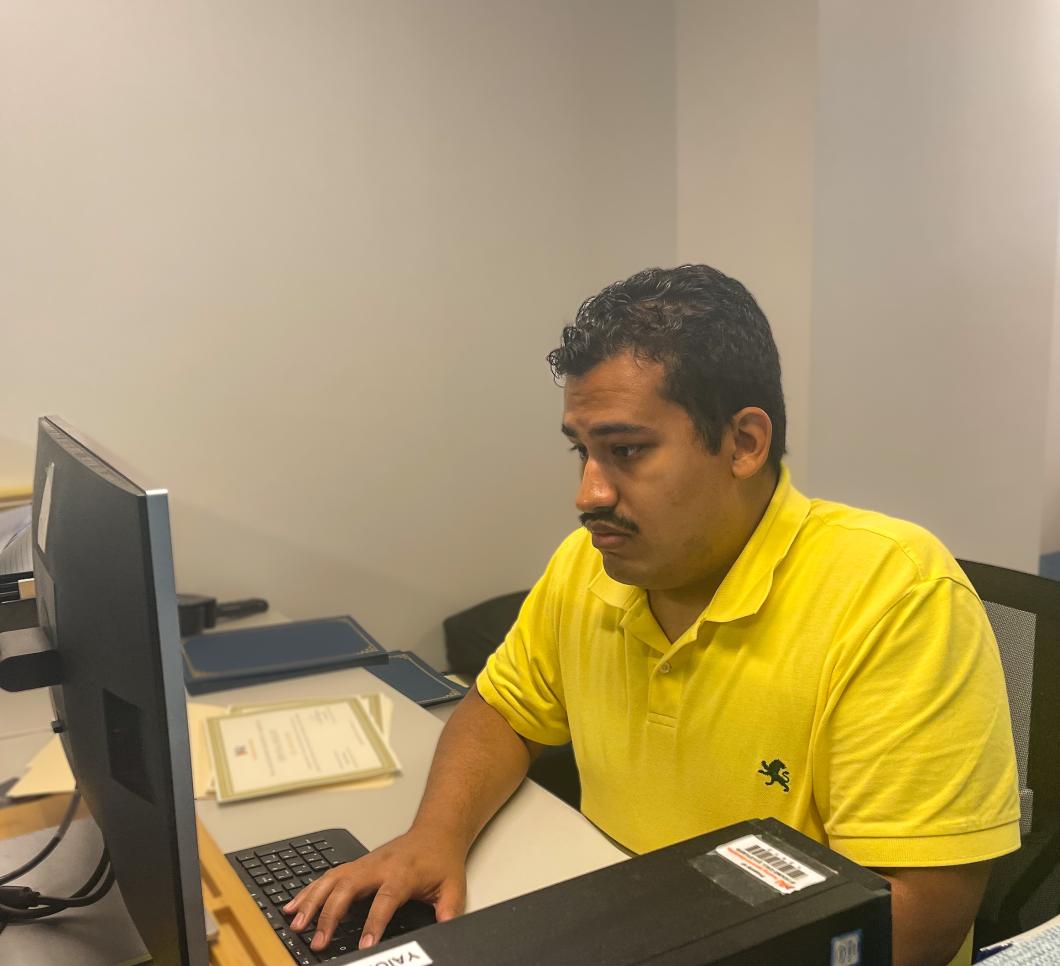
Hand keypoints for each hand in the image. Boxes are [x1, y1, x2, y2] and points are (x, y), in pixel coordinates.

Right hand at [282, 830, 466, 952]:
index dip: (373, 923)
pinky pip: (328, 875)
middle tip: (318, 941)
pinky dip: (309, 890)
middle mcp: (379, 866)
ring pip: (332, 879)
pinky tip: (293, 904)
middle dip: (330, 915)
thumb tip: (446, 932)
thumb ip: (449, 912)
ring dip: (312, 901)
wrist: (435, 830)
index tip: (364, 946)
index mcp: (403, 874)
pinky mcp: (356, 864)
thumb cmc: (441, 859)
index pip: (385, 900)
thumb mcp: (453, 888)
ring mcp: (365, 863)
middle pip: (348, 887)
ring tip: (296, 924)